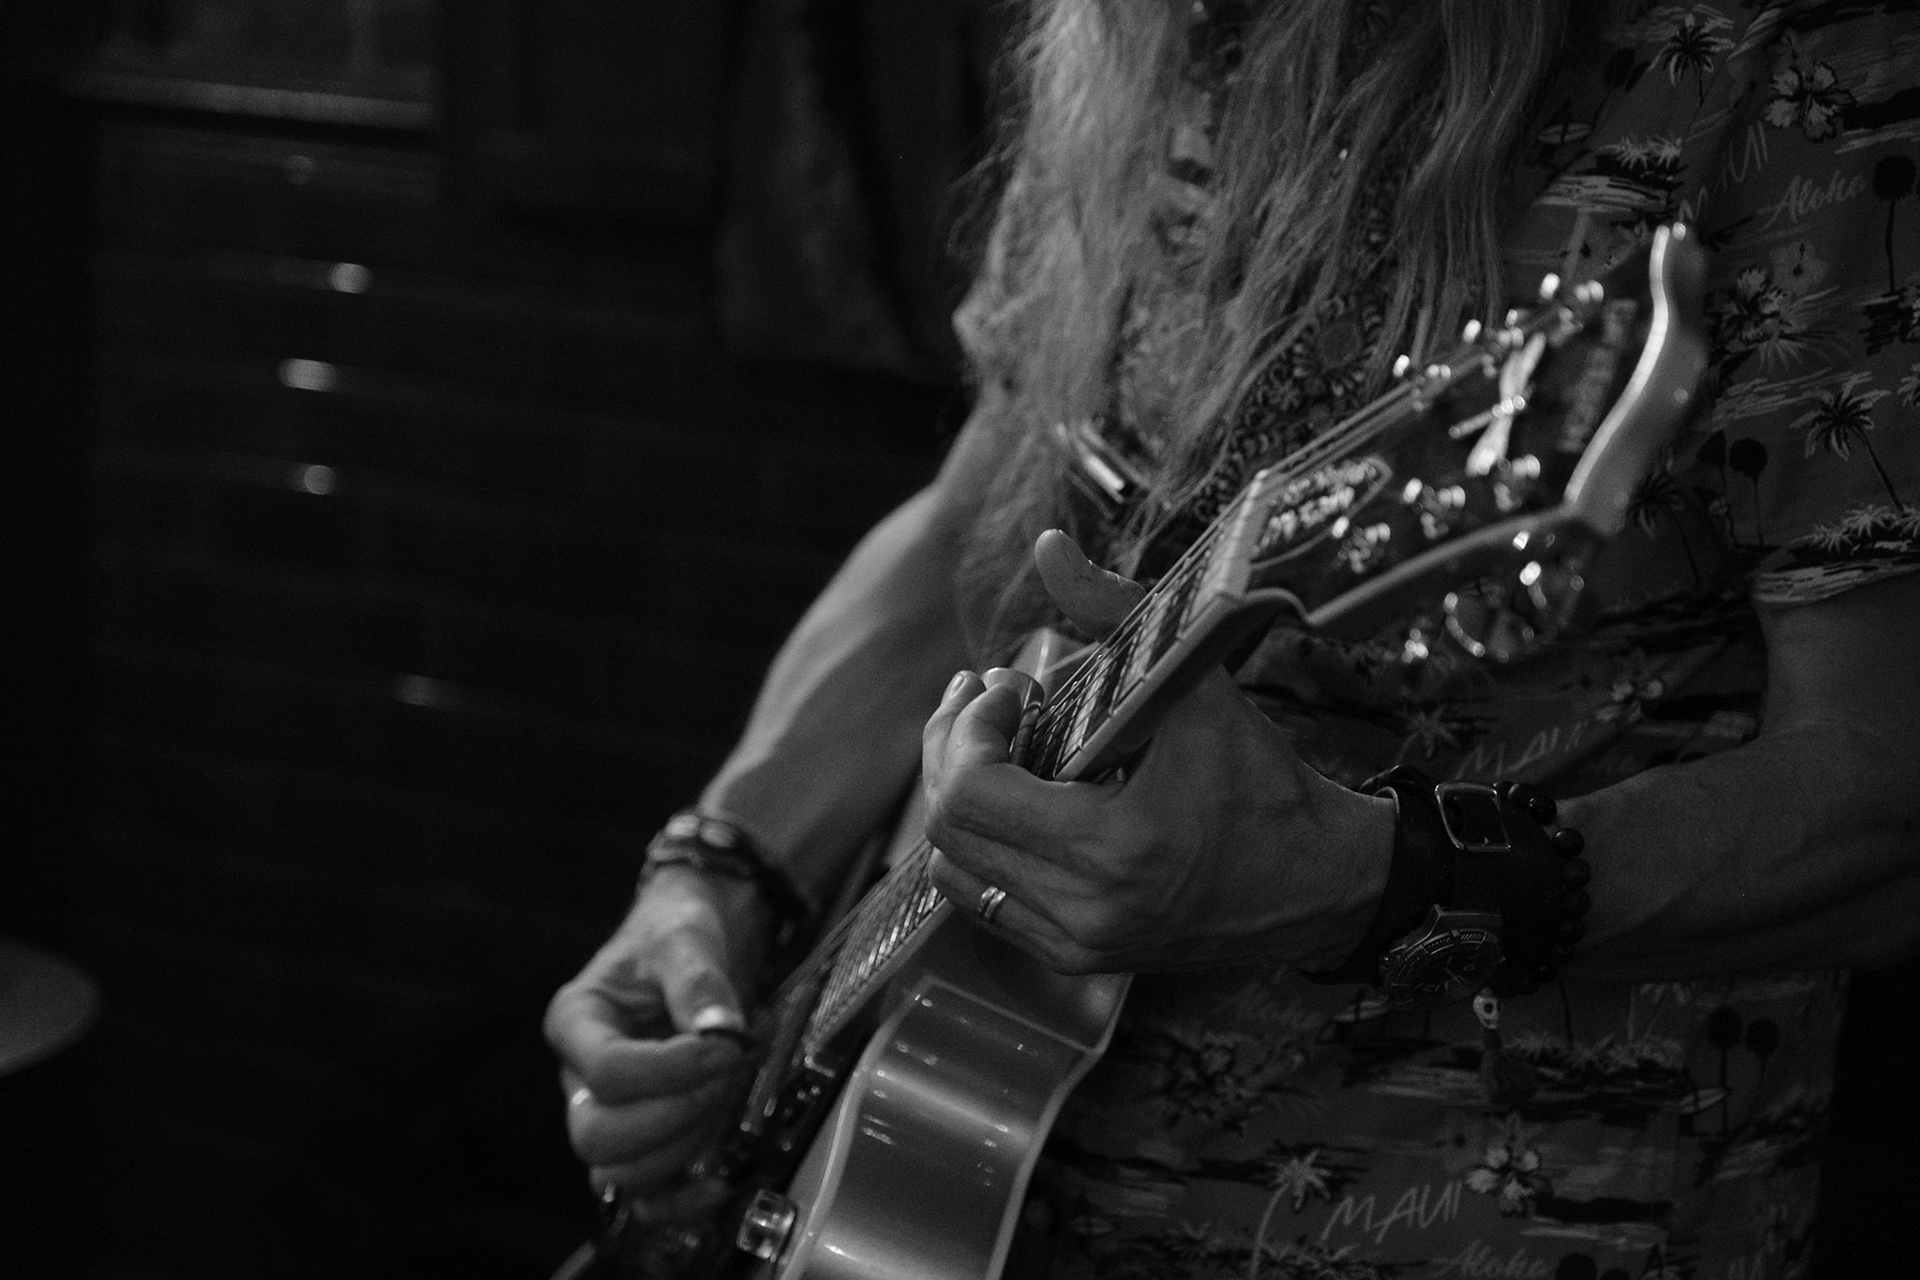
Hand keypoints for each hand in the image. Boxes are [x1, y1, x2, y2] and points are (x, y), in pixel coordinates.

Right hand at [543, 867, 770, 1221]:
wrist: (697, 937)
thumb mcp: (686, 939)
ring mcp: (612, 1115)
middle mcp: (581, 1080)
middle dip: (674, 1115)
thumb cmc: (677, 931)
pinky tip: (719, 1184)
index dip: (671, 1071)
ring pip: (621, 1173)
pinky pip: (647, 1196)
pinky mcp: (647, 1139)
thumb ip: (699, 982)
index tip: (727, 1047)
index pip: (607, 1072)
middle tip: (727, 1075)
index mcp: (576, 1022)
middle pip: (599, 1137)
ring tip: (728, 1097)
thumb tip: (723, 1033)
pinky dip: (680, 1203)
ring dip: (684, 1148)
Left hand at [921, 530, 1392, 974]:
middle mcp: (1085, 910)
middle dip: (949, 750)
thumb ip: (1116, 611)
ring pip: (955, 871)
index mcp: (1113, 848)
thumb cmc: (1263, 782)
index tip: (1007, 688)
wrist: (1319, 883)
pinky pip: (985, 902)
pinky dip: (979, 845)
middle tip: (978, 698)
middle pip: (949, 831)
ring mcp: (1075, 944)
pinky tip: (1007, 796)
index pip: (973, 793)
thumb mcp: (1197, 687)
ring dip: (956, 797)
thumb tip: (1048, 546)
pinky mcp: (1076, 958)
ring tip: (985, 741)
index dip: (968, 729)